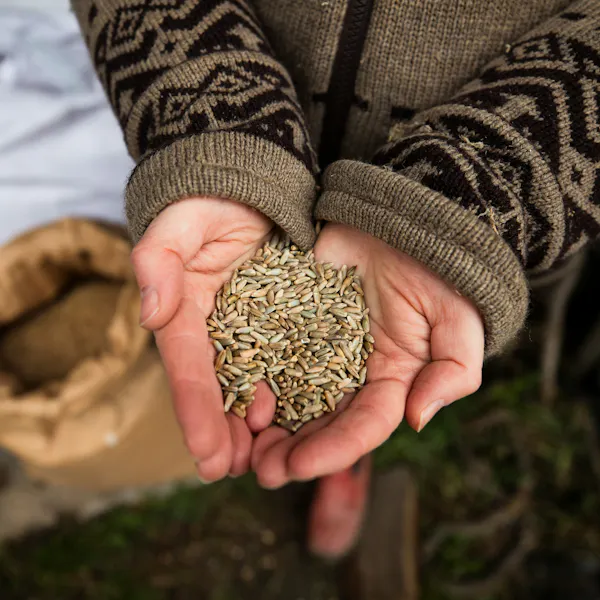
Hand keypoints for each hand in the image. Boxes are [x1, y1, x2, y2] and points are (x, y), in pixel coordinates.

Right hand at [131, 197, 275, 481]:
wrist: (246, 188)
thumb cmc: (207, 201)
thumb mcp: (179, 223)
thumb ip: (158, 261)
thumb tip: (150, 314)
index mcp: (185, 309)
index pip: (188, 366)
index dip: (195, 410)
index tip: (206, 455)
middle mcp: (213, 326)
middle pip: (214, 387)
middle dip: (221, 432)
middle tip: (231, 471)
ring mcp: (246, 327)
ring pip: (246, 384)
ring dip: (251, 426)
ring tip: (263, 461)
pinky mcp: (277, 321)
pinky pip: (281, 362)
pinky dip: (284, 394)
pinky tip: (292, 421)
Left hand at [252, 223, 484, 487]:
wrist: (399, 220)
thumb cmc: (438, 269)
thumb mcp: (458, 319)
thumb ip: (451, 371)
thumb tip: (419, 418)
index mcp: (390, 380)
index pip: (364, 425)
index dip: (334, 449)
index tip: (299, 465)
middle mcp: (351, 372)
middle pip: (321, 421)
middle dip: (292, 450)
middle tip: (260, 470)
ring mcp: (318, 347)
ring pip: (289, 395)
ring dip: (265, 425)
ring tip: (238, 445)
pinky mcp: (292, 321)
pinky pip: (268, 350)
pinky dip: (250, 374)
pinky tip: (227, 393)